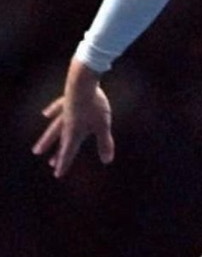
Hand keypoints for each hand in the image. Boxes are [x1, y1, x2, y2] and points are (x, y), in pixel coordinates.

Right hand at [33, 59, 114, 178]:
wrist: (83, 82)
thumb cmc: (95, 105)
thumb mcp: (102, 125)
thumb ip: (104, 143)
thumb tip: (107, 161)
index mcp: (75, 131)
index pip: (69, 151)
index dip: (65, 163)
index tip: (58, 174)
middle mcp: (67, 123)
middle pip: (60, 141)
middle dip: (57, 154)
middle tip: (50, 164)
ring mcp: (65, 111)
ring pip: (54, 127)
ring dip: (48, 139)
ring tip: (38, 148)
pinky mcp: (66, 99)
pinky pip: (57, 108)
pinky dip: (52, 111)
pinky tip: (45, 114)